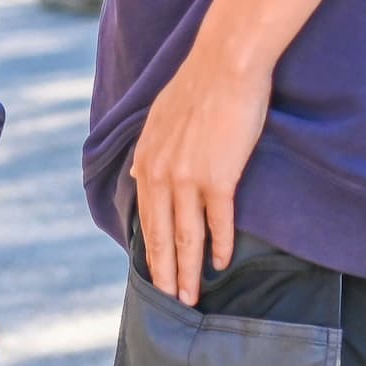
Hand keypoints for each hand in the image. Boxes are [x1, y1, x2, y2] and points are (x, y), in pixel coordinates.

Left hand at [130, 47, 273, 304]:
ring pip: (187, 237)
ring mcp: (188, 178)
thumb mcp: (159, 118)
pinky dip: (220, 246)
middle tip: (171, 302)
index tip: (156, 274)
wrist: (225, 64)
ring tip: (192, 297)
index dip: (151, 251)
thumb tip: (140, 172)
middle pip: (162, 236)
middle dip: (166, 273)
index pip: (146, 218)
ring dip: (190, 271)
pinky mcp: (219, 178)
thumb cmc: (199, 87)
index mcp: (146, 160)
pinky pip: (219, 222)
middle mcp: (161, 173)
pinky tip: (222, 264)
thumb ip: (151, 151)